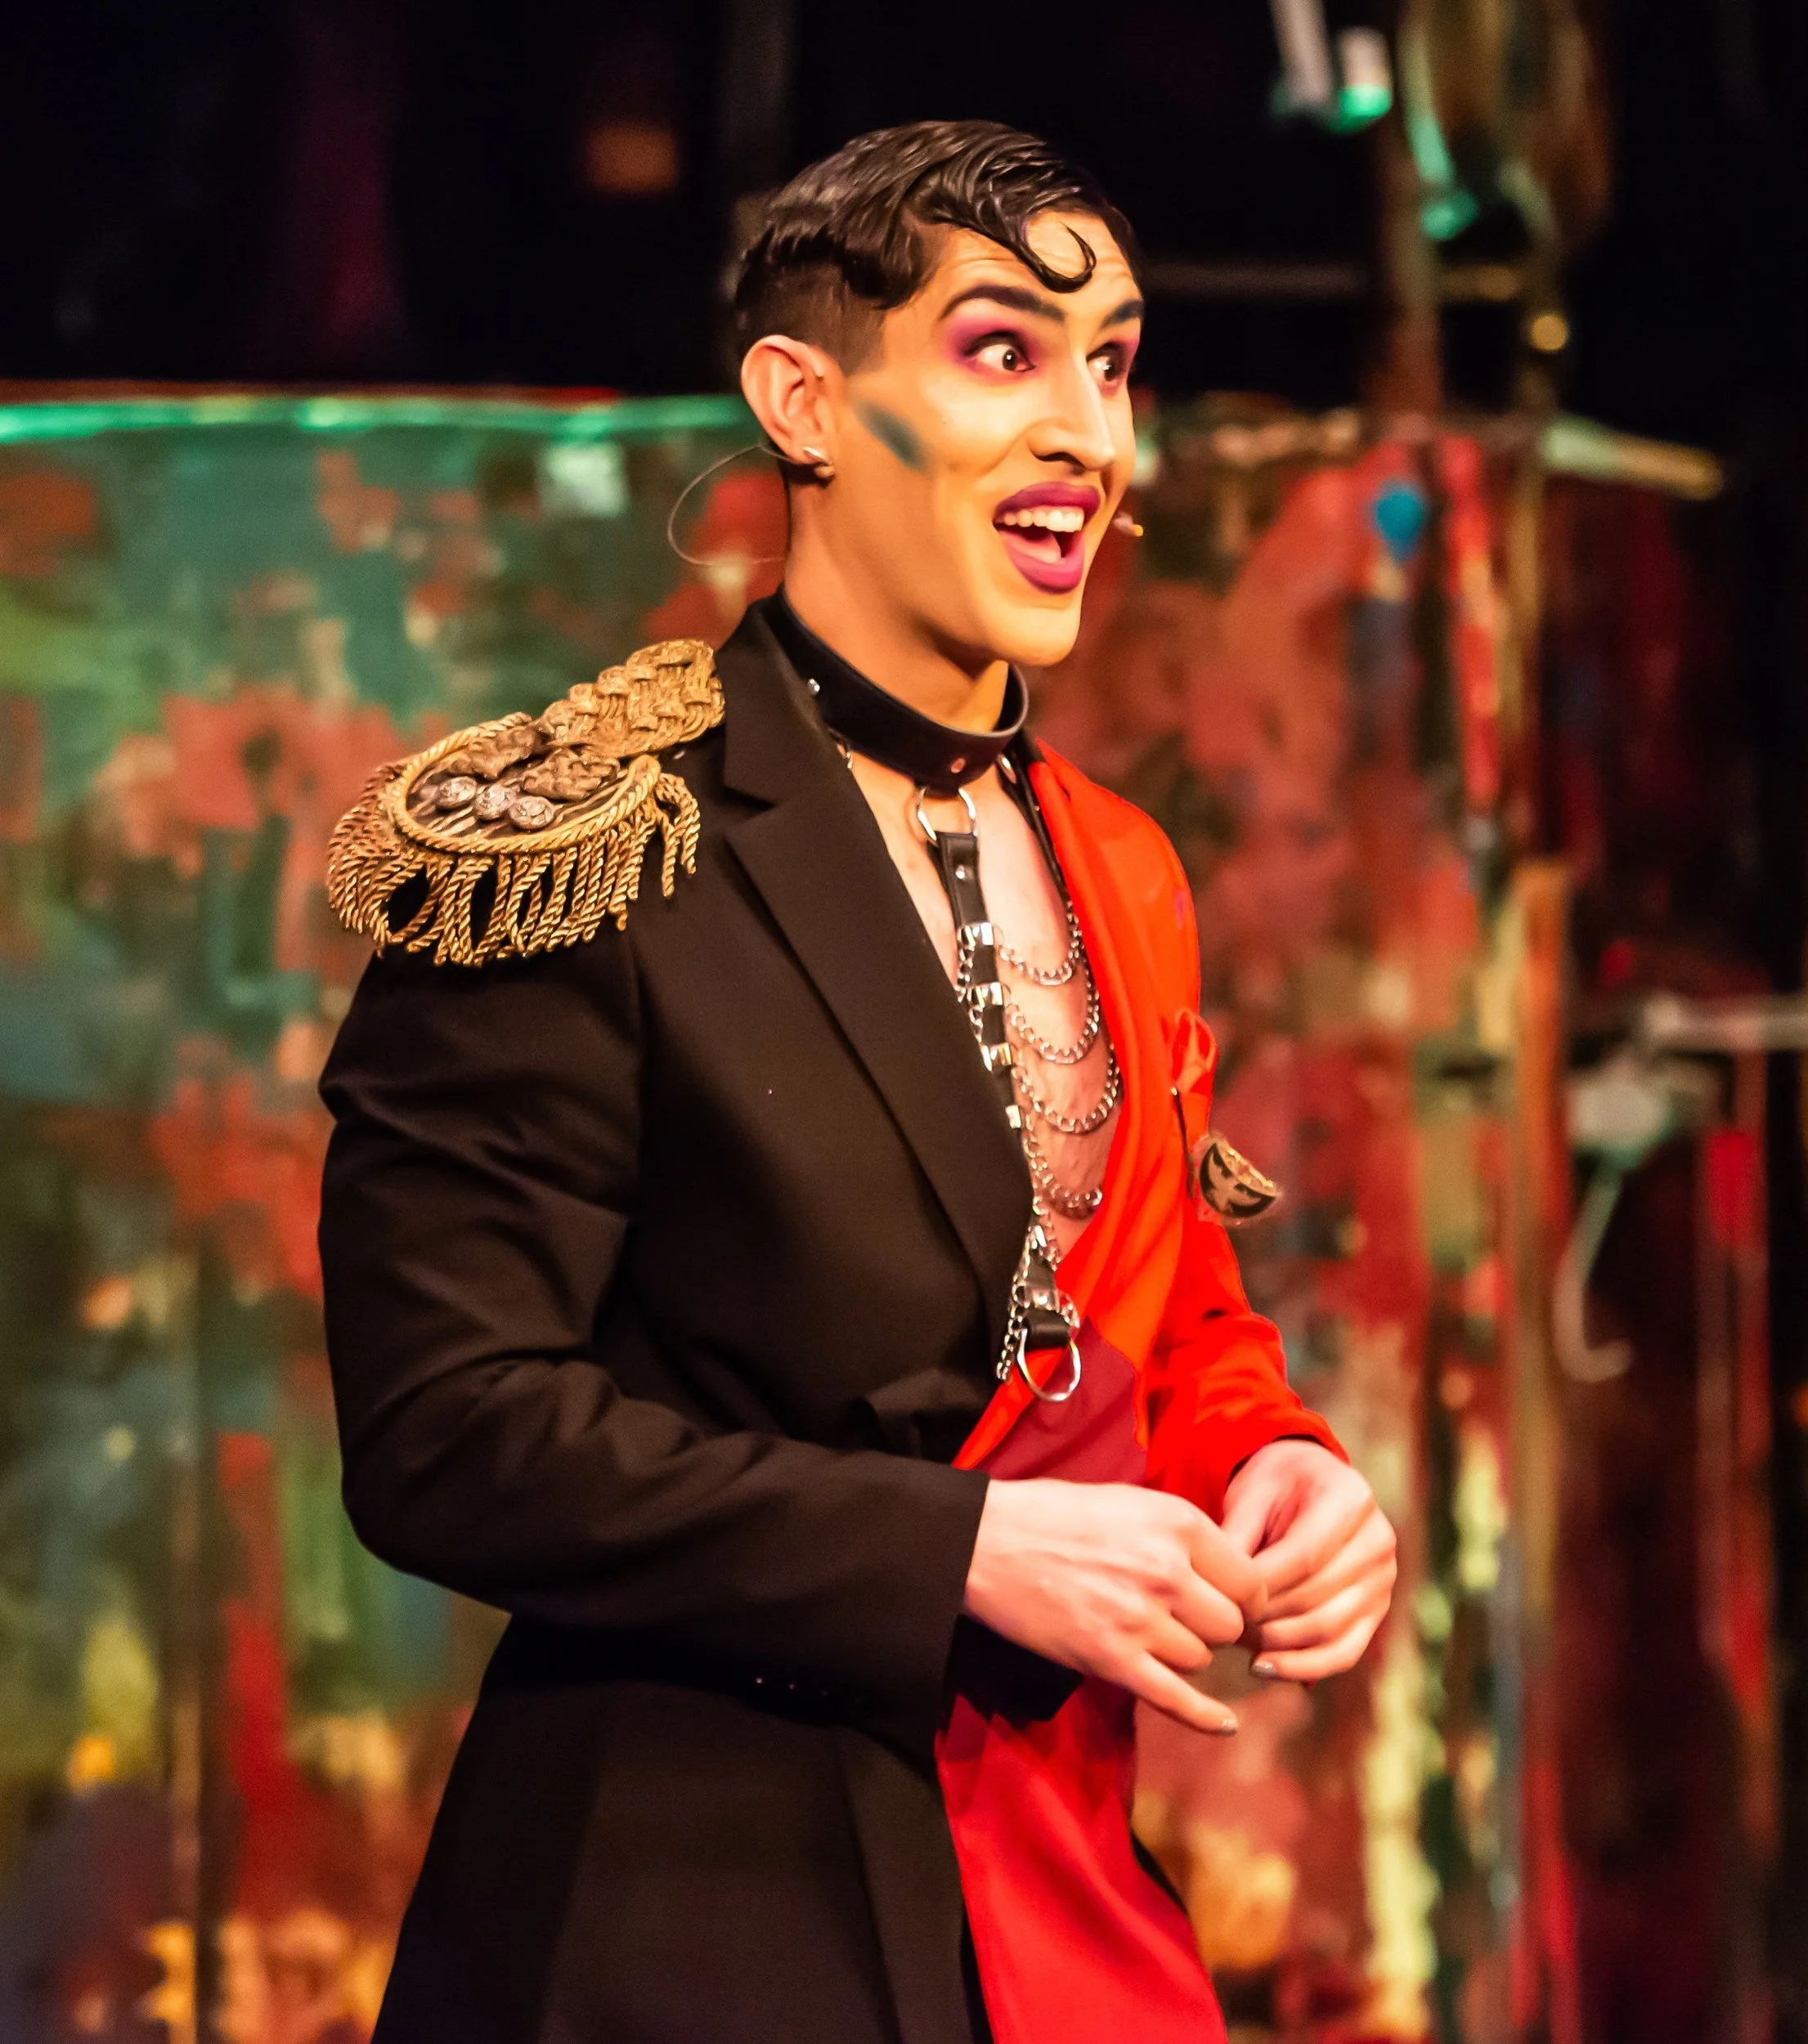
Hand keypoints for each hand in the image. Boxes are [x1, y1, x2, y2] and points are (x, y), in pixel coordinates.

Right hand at [963, 1479, 1268, 1733]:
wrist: (988, 1542)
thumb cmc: (1055, 1514)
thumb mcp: (1132, 1502)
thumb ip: (1182, 1536)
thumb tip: (1224, 1572)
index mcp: (1179, 1524)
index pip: (1250, 1580)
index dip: (1245, 1597)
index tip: (1230, 1602)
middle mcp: (1169, 1571)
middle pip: (1230, 1625)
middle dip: (1213, 1627)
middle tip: (1186, 1619)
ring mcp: (1140, 1619)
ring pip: (1200, 1659)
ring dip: (1184, 1654)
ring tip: (1151, 1635)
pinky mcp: (1111, 1659)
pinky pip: (1175, 1699)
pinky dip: (1204, 1717)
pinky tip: (1225, 1725)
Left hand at [1222, 1440, 1395, 1682]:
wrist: (1308, 1484)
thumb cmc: (1274, 1486)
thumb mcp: (1251, 1493)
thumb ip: (1236, 1536)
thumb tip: (1217, 1590)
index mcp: (1351, 1499)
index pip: (1304, 1556)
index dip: (1261, 1585)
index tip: (1221, 1597)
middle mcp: (1378, 1541)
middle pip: (1316, 1596)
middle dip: (1264, 1616)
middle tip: (1221, 1626)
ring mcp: (1383, 1580)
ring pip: (1328, 1628)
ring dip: (1277, 1643)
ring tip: (1236, 1643)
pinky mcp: (1377, 1612)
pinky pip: (1344, 1652)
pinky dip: (1304, 1666)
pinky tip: (1265, 1667)